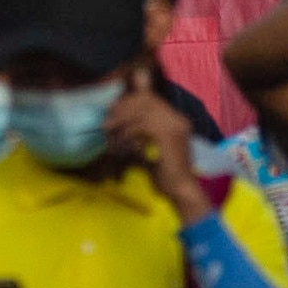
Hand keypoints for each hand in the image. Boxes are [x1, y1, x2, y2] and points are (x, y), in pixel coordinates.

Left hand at [108, 84, 213, 216]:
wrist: (180, 190)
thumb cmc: (164, 173)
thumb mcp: (149, 146)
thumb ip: (139, 133)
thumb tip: (116, 122)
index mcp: (175, 119)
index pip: (150, 97)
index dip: (129, 101)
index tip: (112, 112)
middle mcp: (178, 118)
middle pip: (146, 99)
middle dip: (122, 107)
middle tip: (107, 122)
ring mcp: (176, 126)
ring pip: (143, 109)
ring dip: (122, 118)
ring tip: (108, 130)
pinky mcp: (170, 136)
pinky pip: (143, 124)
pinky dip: (128, 130)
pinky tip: (119, 140)